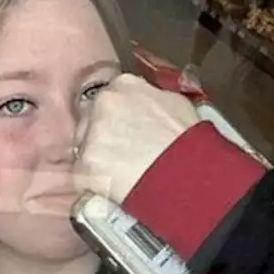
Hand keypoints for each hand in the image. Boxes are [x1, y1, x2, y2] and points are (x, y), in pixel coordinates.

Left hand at [74, 73, 199, 203]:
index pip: (107, 100)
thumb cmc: (190, 140)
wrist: (191, 174)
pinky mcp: (85, 164)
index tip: (121, 132)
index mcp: (123, 85)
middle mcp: (102, 104)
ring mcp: (91, 134)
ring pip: (83, 148)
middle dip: (101, 138)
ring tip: (121, 173)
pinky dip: (93, 183)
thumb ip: (150, 99)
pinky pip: (82, 175)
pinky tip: (113, 187)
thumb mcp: (175, 104)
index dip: (113, 120)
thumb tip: (142, 107)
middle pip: (89, 122)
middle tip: (120, 155)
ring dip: (97, 161)